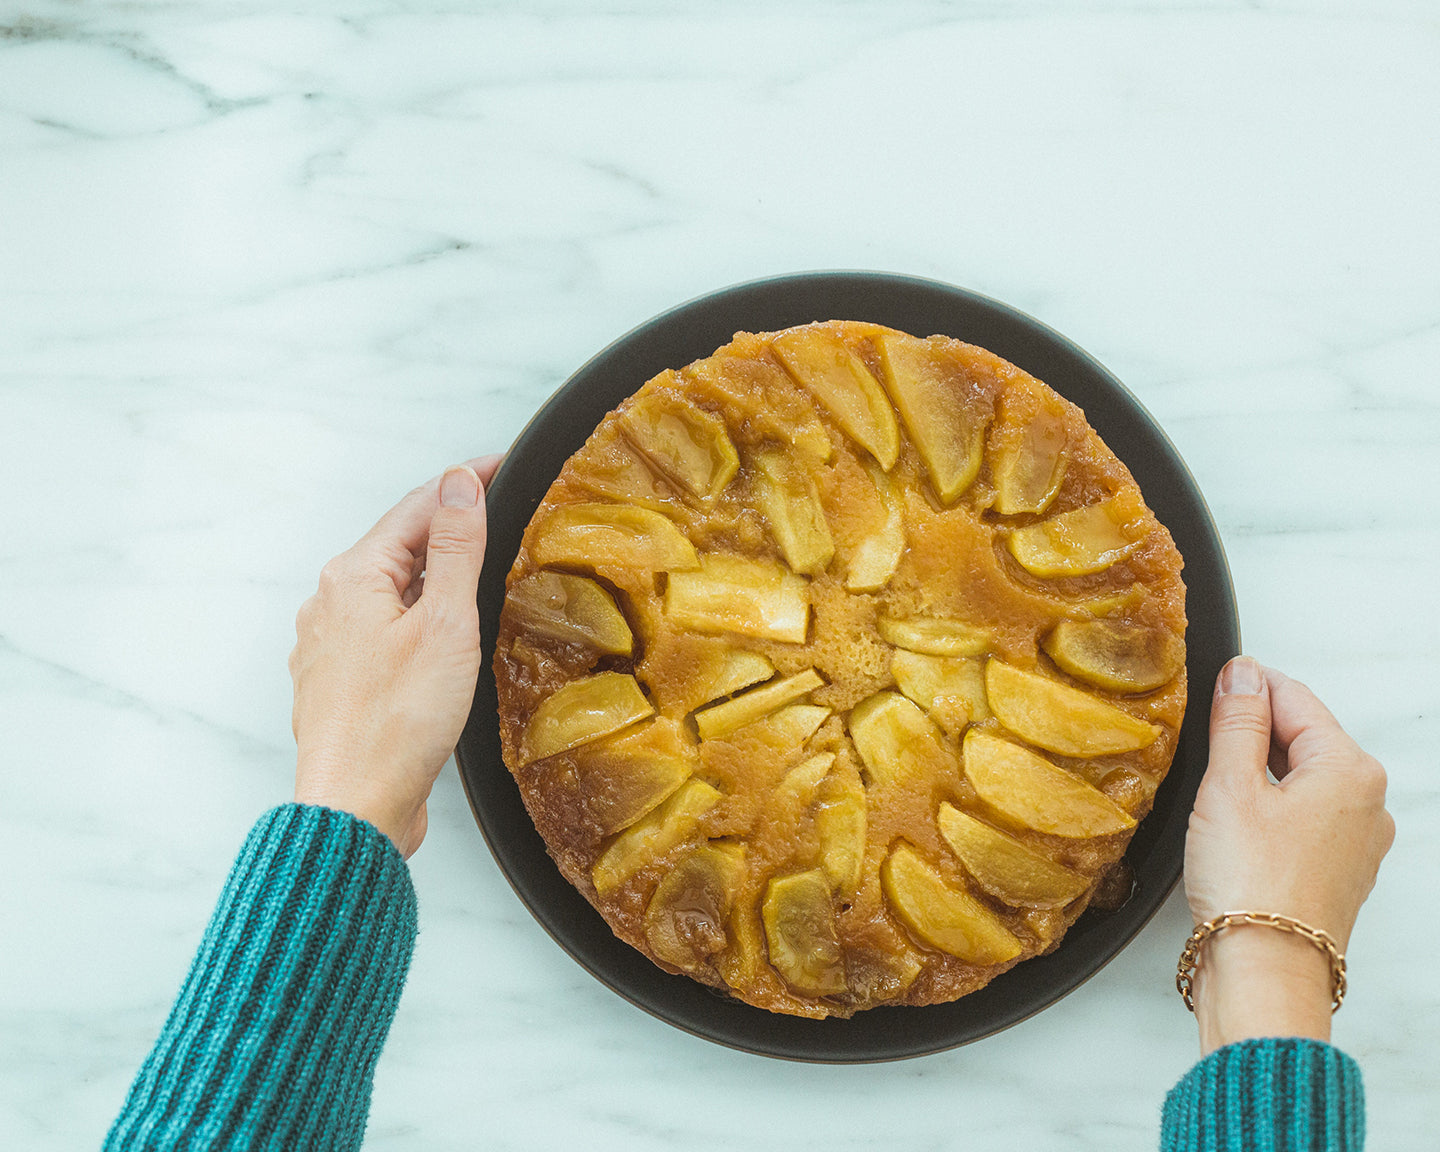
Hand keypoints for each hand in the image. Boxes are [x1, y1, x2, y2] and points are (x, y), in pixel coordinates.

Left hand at [289, 456, 501, 857]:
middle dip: (449, 525)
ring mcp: (329, 646)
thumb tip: (460, 481)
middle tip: (500, 510)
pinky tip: (442, 636)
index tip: (504, 463)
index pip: (418, 506)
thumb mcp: (445, 623)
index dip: (466, 481)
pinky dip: (417, 616)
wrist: (356, 808)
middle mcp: (330, 604)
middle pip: (400, 545)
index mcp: (352, 578)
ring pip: (390, 590)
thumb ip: (456, 548)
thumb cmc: (398, 724)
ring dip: (433, 573)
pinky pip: (382, 629)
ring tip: (478, 568)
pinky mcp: (339, 683)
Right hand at [1183, 657, 1393, 1052]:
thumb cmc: (1252, 887)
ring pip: (1302, 779)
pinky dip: (1269, 810)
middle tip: (1201, 740)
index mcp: (1350, 770)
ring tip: (1214, 789)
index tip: (1209, 685)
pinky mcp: (1337, 871)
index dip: (1245, 687)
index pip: (1294, 698)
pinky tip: (1234, 827)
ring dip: (1258, 772)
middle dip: (1252, 731)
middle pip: (1303, 738)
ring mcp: (1356, 842)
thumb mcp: (1229, 786)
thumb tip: (1242, 675)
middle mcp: (1366, 803)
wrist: (1265, 971)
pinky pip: (1303, 818)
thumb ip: (1236, 722)